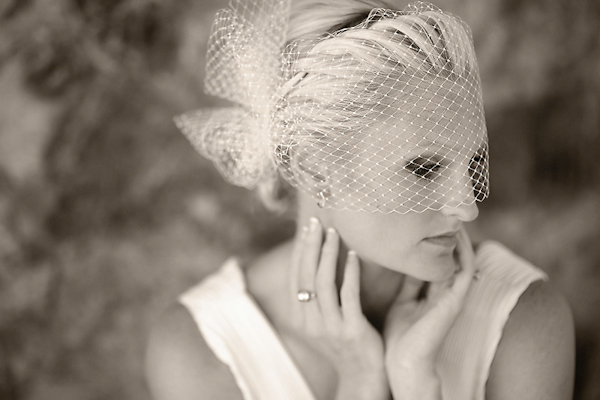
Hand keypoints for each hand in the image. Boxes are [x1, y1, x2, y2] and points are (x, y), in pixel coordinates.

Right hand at [289, 218, 388, 399]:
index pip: (295, 277)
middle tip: (316, 222)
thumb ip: (318, 297)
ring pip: (323, 283)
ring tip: (334, 233)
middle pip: (305, 276)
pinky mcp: (351, 331)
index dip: (300, 251)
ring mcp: (329, 327)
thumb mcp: (325, 320)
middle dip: (310, 246)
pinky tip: (354, 255)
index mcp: (300, 318)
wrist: (363, 376)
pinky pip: (348, 295)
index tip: (307, 228)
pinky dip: (349, 272)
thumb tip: (315, 263)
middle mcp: (309, 322)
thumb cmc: (347, 342)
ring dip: (327, 254)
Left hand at [383, 227, 475, 399]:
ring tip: (455, 216)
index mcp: (434, 291)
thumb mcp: (402, 300)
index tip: (431, 217)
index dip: (440, 238)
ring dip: (462, 237)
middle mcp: (447, 290)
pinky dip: (465, 252)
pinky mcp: (456, 301)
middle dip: (452, 233)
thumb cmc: (400, 334)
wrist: (403, 361)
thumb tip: (405, 259)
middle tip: (446, 208)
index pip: (442, 258)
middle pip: (456, 255)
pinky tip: (459, 235)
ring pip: (465, 258)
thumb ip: (408, 283)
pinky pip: (466, 270)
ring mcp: (454, 295)